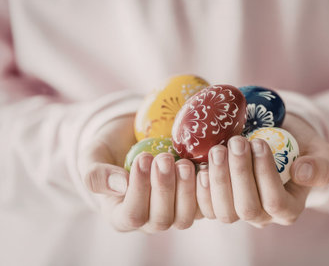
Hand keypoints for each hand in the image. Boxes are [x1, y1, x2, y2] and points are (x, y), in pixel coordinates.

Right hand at [78, 115, 198, 232]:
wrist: (136, 138)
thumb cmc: (111, 149)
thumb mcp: (93, 157)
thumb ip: (97, 174)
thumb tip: (121, 185)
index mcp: (121, 215)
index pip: (131, 216)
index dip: (139, 191)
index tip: (143, 159)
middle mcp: (148, 219)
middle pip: (160, 220)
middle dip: (164, 189)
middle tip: (164, 158)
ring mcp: (173, 212)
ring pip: (184, 217)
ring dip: (185, 190)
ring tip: (183, 162)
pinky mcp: (193, 201)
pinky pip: (204, 206)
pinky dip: (205, 189)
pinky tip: (203, 167)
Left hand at [196, 112, 328, 226]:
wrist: (275, 141)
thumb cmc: (300, 148)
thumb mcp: (321, 153)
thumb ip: (320, 166)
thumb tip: (301, 173)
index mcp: (289, 208)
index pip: (276, 203)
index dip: (266, 175)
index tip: (259, 143)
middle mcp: (262, 216)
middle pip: (247, 209)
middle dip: (239, 174)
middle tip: (235, 142)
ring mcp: (238, 210)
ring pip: (223, 210)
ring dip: (218, 178)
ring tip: (218, 149)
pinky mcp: (217, 202)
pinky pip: (203, 206)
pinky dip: (199, 186)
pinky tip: (198, 164)